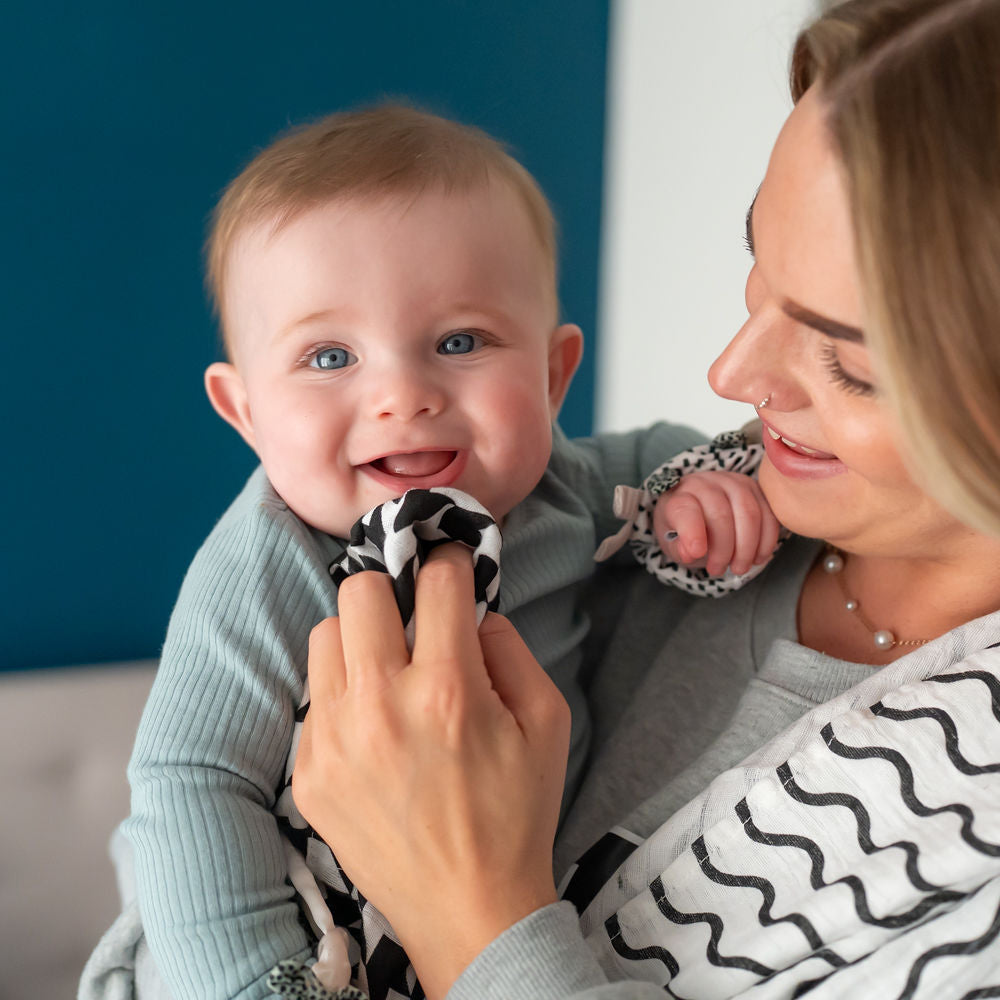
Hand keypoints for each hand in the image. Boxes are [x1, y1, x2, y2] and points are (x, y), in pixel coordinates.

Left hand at [292, 545, 570, 998]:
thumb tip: (471, 613)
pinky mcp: (308, 773)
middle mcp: (381, 706)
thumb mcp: (547, 722)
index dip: (452, 563)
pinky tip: (372, 726)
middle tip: (413, 615)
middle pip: (360, 590)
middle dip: (393, 588)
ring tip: (387, 670)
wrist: (469, 910)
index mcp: (448, 690)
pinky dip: (343, 695)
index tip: (453, 568)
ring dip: (360, 638)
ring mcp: (335, 741)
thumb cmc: (516, 812)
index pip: (437, 581)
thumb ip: (511, 649)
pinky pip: (313, 698)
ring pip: (324, 635)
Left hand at [654, 470, 779, 575]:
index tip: (697, 553)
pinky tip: (757, 558)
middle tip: (717, 569)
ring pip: (749, 514)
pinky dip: (766, 541)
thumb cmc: (684, 529)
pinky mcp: (756, 489)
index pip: (685, 510)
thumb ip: (679, 548)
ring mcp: (734, 483)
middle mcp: (706, 484)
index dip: (692, 532)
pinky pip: (769, 515)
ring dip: (747, 548)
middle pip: (721, 515)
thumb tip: (690, 553)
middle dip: (723, 549)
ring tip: (738, 568)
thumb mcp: (673, 543)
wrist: (700, 510)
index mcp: (680, 496)